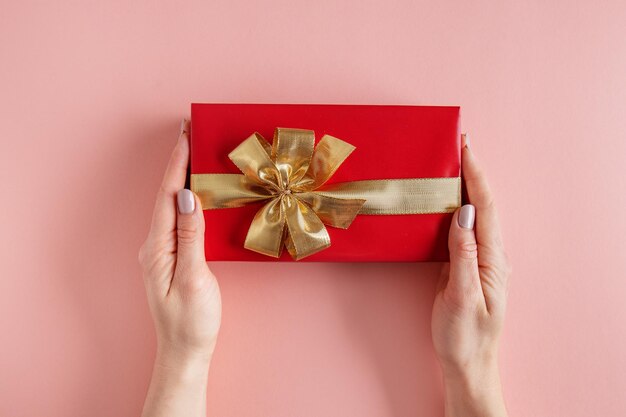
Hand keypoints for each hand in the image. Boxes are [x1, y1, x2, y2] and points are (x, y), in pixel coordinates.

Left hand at [138, 119, 220, 416]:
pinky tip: (196, 191)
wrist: (185, 350)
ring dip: (182, 176)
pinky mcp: (172, 256)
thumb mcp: (194, 278)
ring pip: (172, 204)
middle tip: (191, 133)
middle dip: (178, 162)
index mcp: (158, 247)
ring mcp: (162, 250)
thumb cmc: (192, 321)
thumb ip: (190, 235)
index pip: (168, 195)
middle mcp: (155, 244)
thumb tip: (188, 195)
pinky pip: (178, 218)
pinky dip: (187, 197)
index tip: (185, 135)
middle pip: (166, 194)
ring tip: (195, 153)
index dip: (177, 163)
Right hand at [431, 134, 510, 416]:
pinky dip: (454, 206)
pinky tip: (442, 199)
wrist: (467, 362)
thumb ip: (463, 254)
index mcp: (492, 260)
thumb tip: (464, 214)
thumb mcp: (461, 296)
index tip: (465, 149)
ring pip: (474, 214)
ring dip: (464, 186)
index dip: (476, 176)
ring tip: (450, 162)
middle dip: (472, 172)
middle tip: (457, 144)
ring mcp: (478, 259)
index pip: (486, 208)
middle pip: (484, 205)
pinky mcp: (465, 264)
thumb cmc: (465, 335)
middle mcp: (489, 254)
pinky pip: (461, 228)